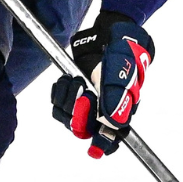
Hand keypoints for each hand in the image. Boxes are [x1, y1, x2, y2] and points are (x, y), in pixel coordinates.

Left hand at [50, 11, 153, 158]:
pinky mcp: (73, 92)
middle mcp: (104, 109)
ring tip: (74, 79)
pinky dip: (59, 93)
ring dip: (66, 101)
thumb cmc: (124, 50)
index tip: (94, 150)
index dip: (103, 145)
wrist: (110, 31)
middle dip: (79, 114)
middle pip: (85, 130)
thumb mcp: (123, 68)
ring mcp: (88, 101)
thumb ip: (116, 94)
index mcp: (121, 109)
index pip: (113, 137)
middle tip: (82, 92)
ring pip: (69, 119)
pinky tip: (66, 79)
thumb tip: (112, 123)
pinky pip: (59, 104)